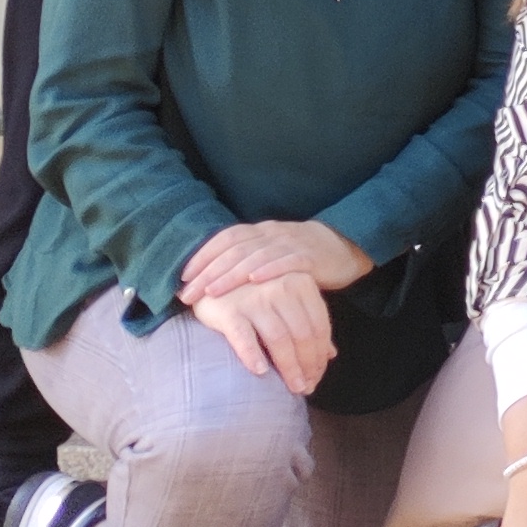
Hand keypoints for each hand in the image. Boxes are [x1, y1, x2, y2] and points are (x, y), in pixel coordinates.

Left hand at [178, 217, 366, 305]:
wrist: (344, 246)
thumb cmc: (299, 256)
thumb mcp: (270, 252)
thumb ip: (245, 260)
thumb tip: (206, 280)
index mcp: (260, 232)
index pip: (225, 238)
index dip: (203, 255)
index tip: (182, 277)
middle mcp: (272, 234)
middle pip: (234, 251)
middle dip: (208, 273)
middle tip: (188, 294)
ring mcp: (292, 244)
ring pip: (256, 256)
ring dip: (231, 275)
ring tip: (212, 291)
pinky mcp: (311, 257)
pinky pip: (288, 261)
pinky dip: (270, 269)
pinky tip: (255, 280)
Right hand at [193, 271, 337, 396]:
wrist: (211, 281)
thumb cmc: (255, 296)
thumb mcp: (287, 302)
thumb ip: (309, 322)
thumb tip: (331, 355)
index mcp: (301, 283)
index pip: (319, 325)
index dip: (321, 354)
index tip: (319, 375)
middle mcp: (281, 287)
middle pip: (302, 334)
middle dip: (308, 365)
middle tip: (308, 387)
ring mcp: (255, 298)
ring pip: (279, 339)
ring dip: (289, 368)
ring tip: (294, 388)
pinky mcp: (229, 310)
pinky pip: (244, 337)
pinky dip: (253, 356)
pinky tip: (261, 372)